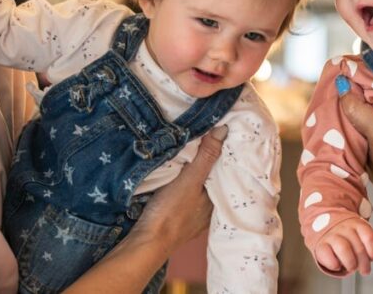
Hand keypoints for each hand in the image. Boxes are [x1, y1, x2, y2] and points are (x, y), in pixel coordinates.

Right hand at [129, 125, 226, 248]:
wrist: (146, 242)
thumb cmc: (171, 212)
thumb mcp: (190, 179)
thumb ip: (206, 156)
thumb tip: (224, 129)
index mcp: (217, 201)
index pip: (226, 173)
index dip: (224, 155)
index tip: (223, 135)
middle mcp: (209, 210)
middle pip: (212, 180)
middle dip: (210, 163)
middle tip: (208, 138)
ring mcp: (193, 216)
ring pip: (198, 189)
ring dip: (195, 174)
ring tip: (193, 152)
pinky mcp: (177, 218)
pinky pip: (185, 196)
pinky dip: (184, 185)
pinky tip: (178, 176)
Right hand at [314, 217, 372, 276]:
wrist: (325, 226)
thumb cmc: (349, 234)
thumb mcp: (364, 234)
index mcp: (357, 224)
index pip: (369, 237)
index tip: (372, 257)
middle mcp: (344, 228)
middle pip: (358, 247)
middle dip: (364, 263)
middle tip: (364, 269)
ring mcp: (332, 235)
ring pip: (343, 249)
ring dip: (350, 263)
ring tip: (352, 267)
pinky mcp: (321, 245)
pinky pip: (328, 255)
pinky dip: (334, 264)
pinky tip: (338, 264)